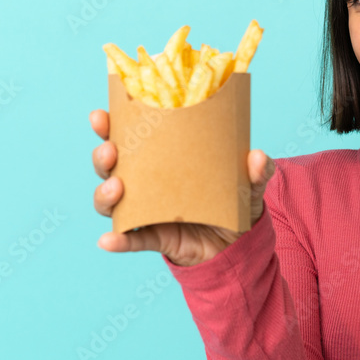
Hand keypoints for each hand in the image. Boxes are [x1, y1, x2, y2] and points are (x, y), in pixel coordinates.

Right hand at [89, 109, 274, 266]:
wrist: (241, 243)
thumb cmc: (236, 201)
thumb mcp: (250, 183)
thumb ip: (257, 170)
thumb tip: (258, 157)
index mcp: (163, 159)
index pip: (130, 137)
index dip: (110, 126)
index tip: (101, 116)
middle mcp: (146, 182)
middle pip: (111, 167)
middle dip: (102, 157)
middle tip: (110, 150)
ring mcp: (146, 210)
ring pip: (112, 202)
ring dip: (105, 194)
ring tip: (116, 187)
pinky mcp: (155, 238)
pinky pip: (131, 240)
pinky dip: (117, 241)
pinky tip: (108, 241)